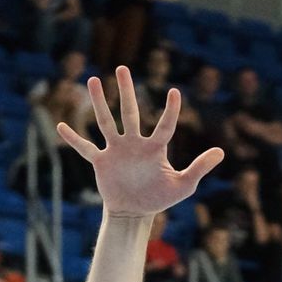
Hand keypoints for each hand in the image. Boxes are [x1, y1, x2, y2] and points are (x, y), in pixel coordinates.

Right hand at [55, 67, 223, 216]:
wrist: (135, 212)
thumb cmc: (159, 197)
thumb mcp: (184, 185)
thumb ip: (200, 167)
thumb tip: (221, 152)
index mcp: (155, 148)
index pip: (165, 125)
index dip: (171, 110)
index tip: (175, 91)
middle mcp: (134, 143)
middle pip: (129, 113)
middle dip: (126, 91)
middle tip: (121, 68)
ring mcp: (116, 151)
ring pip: (106, 122)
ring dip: (99, 103)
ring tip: (92, 80)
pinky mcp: (102, 162)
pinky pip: (85, 148)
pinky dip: (73, 139)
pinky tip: (60, 126)